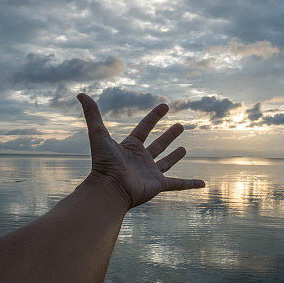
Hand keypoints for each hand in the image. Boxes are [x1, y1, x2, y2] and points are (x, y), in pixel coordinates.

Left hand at [77, 93, 204, 207]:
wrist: (109, 188)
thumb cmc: (103, 163)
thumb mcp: (98, 134)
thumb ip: (92, 114)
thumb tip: (81, 94)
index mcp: (130, 146)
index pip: (145, 127)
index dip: (154, 116)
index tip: (165, 106)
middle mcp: (141, 159)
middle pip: (158, 144)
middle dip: (168, 136)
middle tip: (180, 126)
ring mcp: (150, 172)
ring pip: (166, 162)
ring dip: (175, 156)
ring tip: (184, 148)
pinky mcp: (158, 185)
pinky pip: (178, 184)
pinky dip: (190, 184)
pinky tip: (202, 183)